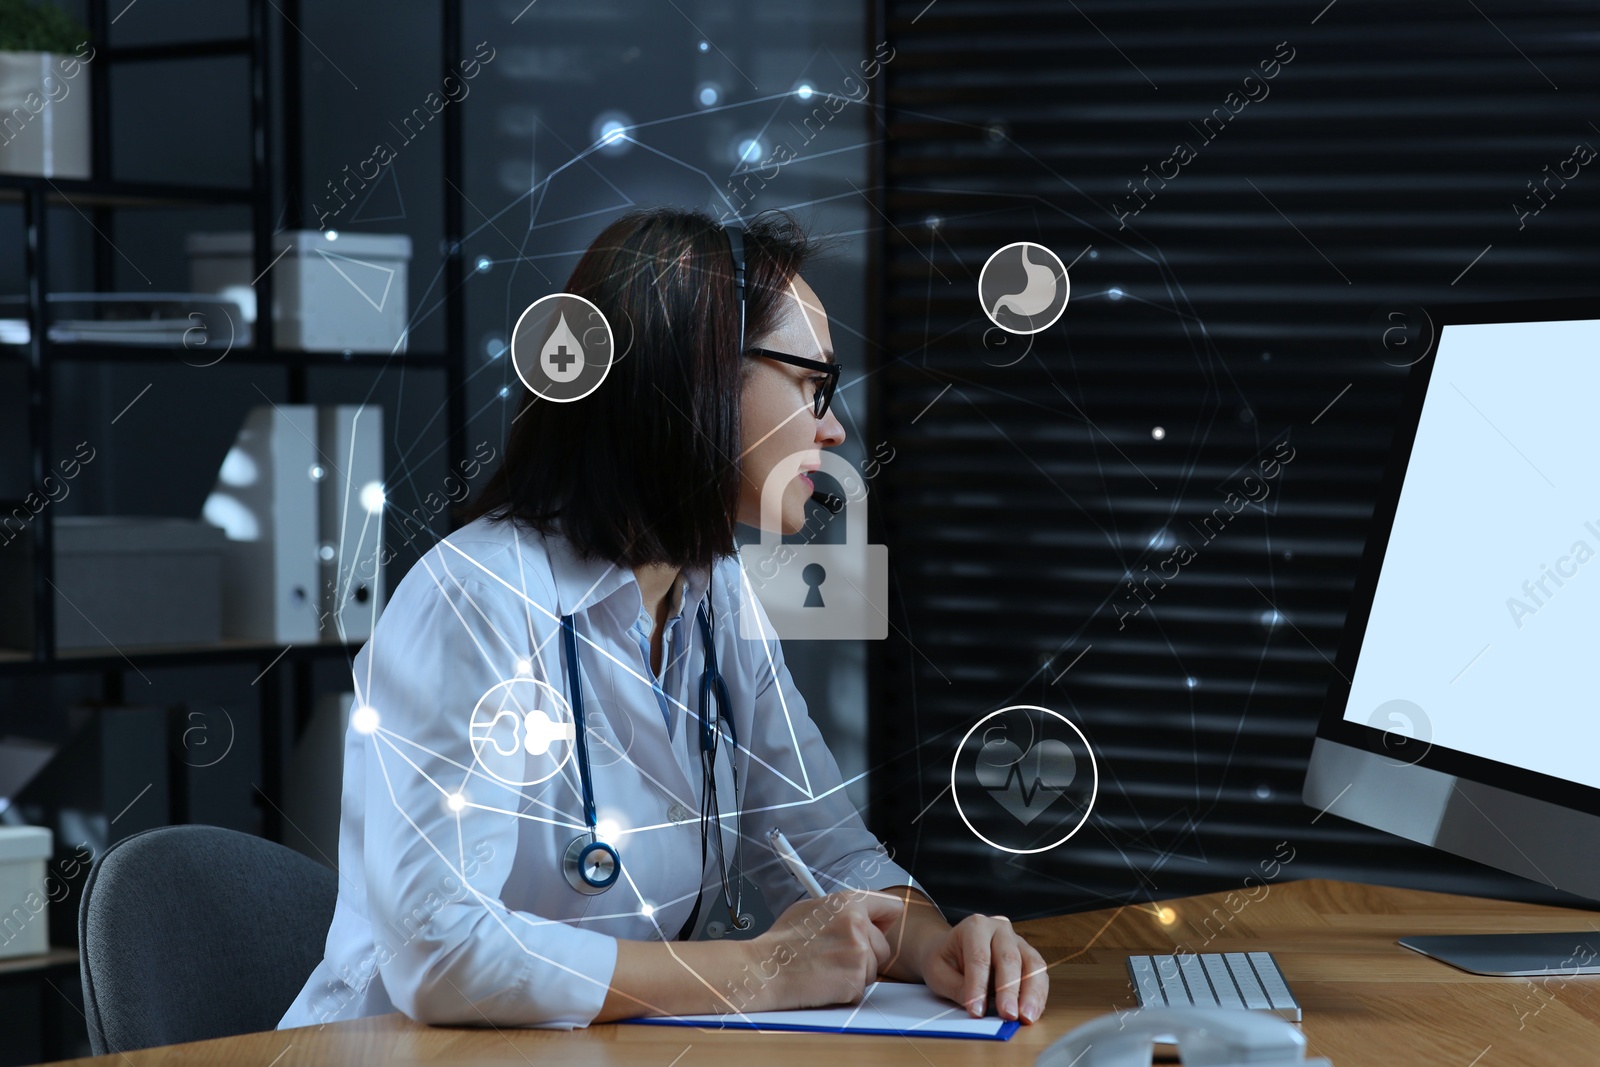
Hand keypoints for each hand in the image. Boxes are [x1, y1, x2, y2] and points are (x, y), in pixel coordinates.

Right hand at [749, 891, 904, 1010]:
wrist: (765, 969)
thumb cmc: (782, 942)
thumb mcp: (811, 909)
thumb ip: (842, 910)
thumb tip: (860, 913)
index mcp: (848, 903)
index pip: (891, 907)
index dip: (884, 921)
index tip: (879, 928)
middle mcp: (858, 926)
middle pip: (884, 946)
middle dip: (866, 954)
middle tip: (838, 956)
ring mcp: (858, 954)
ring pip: (873, 970)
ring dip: (855, 973)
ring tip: (826, 968)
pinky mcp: (854, 981)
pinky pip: (861, 989)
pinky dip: (846, 990)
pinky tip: (824, 981)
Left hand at [918, 914, 1048, 1022]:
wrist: (949, 949)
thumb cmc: (944, 958)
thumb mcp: (937, 972)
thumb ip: (956, 988)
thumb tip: (977, 1008)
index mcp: (975, 926)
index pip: (979, 957)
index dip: (978, 986)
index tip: (976, 1010)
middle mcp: (1000, 929)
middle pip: (1009, 959)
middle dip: (1009, 990)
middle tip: (1007, 1015)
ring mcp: (1018, 941)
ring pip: (1032, 965)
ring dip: (1032, 994)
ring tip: (1026, 1017)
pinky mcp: (1028, 957)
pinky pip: (1040, 975)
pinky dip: (1038, 996)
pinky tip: (1032, 1012)